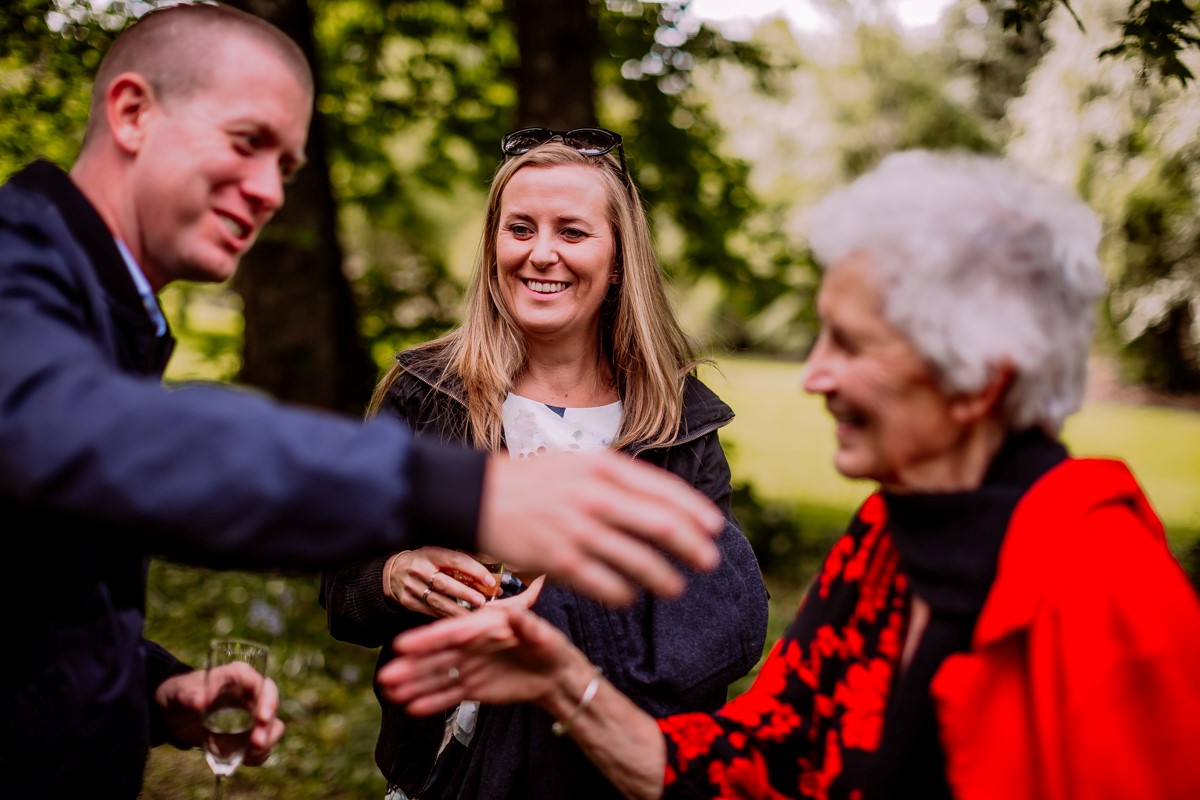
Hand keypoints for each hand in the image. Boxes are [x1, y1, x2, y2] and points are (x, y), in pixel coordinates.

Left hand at [155, 665, 284, 765]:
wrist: (173, 713)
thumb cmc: (179, 694)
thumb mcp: (180, 693)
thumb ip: (189, 696)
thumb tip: (200, 702)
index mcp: (240, 677)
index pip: (263, 685)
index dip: (268, 701)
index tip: (261, 719)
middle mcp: (251, 694)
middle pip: (271, 708)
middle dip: (268, 727)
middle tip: (256, 743)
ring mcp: (252, 715)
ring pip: (272, 728)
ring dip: (267, 743)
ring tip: (250, 755)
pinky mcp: (247, 735)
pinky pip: (261, 746)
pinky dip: (258, 755)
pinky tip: (245, 760)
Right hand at [377, 600, 571, 716]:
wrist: (556, 674)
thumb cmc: (550, 646)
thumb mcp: (542, 634)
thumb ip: (525, 624)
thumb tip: (513, 613)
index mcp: (482, 628)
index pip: (451, 633)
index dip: (427, 639)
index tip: (404, 645)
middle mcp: (471, 647)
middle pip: (436, 656)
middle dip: (412, 666)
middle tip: (388, 675)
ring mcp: (470, 668)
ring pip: (438, 676)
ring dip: (415, 684)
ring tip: (392, 692)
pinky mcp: (474, 688)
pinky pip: (450, 695)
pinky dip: (432, 701)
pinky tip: (413, 706)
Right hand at [384, 546, 497, 616]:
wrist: (393, 572)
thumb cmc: (424, 562)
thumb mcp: (437, 554)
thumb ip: (460, 562)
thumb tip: (490, 578)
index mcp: (430, 553)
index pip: (455, 560)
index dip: (474, 570)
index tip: (490, 580)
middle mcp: (419, 569)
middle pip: (445, 584)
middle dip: (465, 594)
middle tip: (482, 601)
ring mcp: (412, 587)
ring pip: (437, 601)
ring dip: (458, 610)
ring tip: (475, 615)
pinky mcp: (408, 602)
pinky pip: (430, 611)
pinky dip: (446, 616)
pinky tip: (460, 620)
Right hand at [477, 451, 722, 605]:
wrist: (476, 497)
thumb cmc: (533, 481)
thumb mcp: (579, 463)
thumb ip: (619, 479)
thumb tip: (666, 503)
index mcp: (603, 467)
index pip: (664, 490)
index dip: (696, 512)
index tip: (714, 528)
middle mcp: (594, 496)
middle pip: (661, 526)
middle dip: (692, 547)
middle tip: (708, 561)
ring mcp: (578, 530)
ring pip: (640, 561)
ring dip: (665, 579)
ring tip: (675, 588)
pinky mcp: (560, 562)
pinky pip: (608, 586)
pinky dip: (625, 594)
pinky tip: (629, 595)